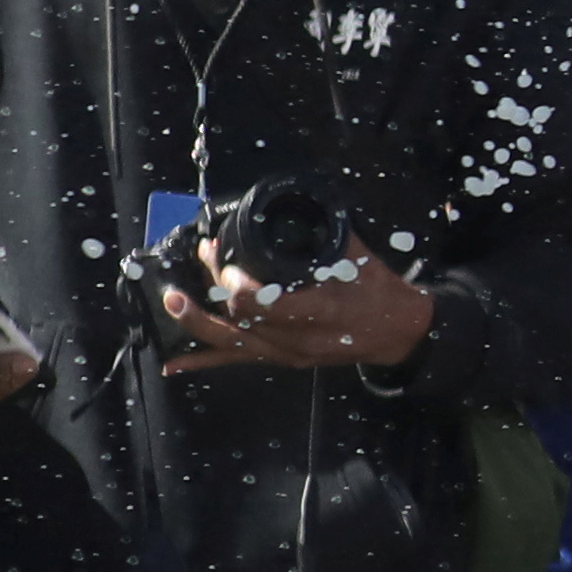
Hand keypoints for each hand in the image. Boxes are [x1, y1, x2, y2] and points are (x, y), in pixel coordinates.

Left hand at [156, 250, 434, 377]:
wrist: (399, 332)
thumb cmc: (381, 294)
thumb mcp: (359, 260)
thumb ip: (323, 236)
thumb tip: (293, 206)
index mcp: (321, 312)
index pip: (264, 306)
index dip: (237, 286)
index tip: (229, 263)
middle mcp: (299, 339)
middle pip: (240, 320)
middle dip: (212, 290)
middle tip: (205, 259)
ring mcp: (287, 353)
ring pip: (231, 344)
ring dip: (196, 322)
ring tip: (173, 301)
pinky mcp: (281, 360)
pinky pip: (236, 362)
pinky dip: (202, 362)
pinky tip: (173, 364)